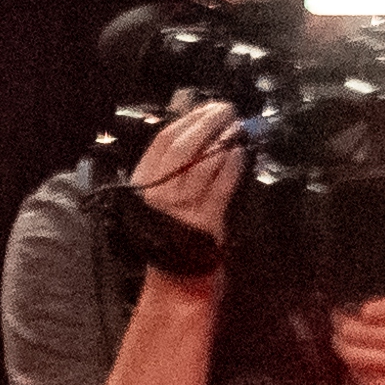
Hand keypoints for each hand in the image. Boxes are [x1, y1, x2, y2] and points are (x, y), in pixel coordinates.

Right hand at [124, 95, 245, 241]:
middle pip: (182, 147)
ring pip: (202, 164)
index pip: (163, 141)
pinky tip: (240, 154)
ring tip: (236, 128)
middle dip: (206, 123)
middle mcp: (159, 192)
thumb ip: (172, 167)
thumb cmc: (171, 230)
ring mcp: (181, 207)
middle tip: (226, 110)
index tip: (205, 108)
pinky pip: (220, 187)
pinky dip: (231, 167)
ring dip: (222, 141)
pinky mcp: (204, 221)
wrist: (176, 276)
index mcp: (144, 181)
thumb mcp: (161, 195)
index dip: (187, 120)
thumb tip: (200, 131)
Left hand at [332, 279, 384, 384]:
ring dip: (344, 347)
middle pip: (359, 333)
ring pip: (361, 358)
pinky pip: (375, 382)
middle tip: (339, 317)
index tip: (350, 301)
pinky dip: (359, 372)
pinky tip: (357, 364)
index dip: (355, 306)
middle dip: (342, 324)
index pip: (372, 309)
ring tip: (340, 339)